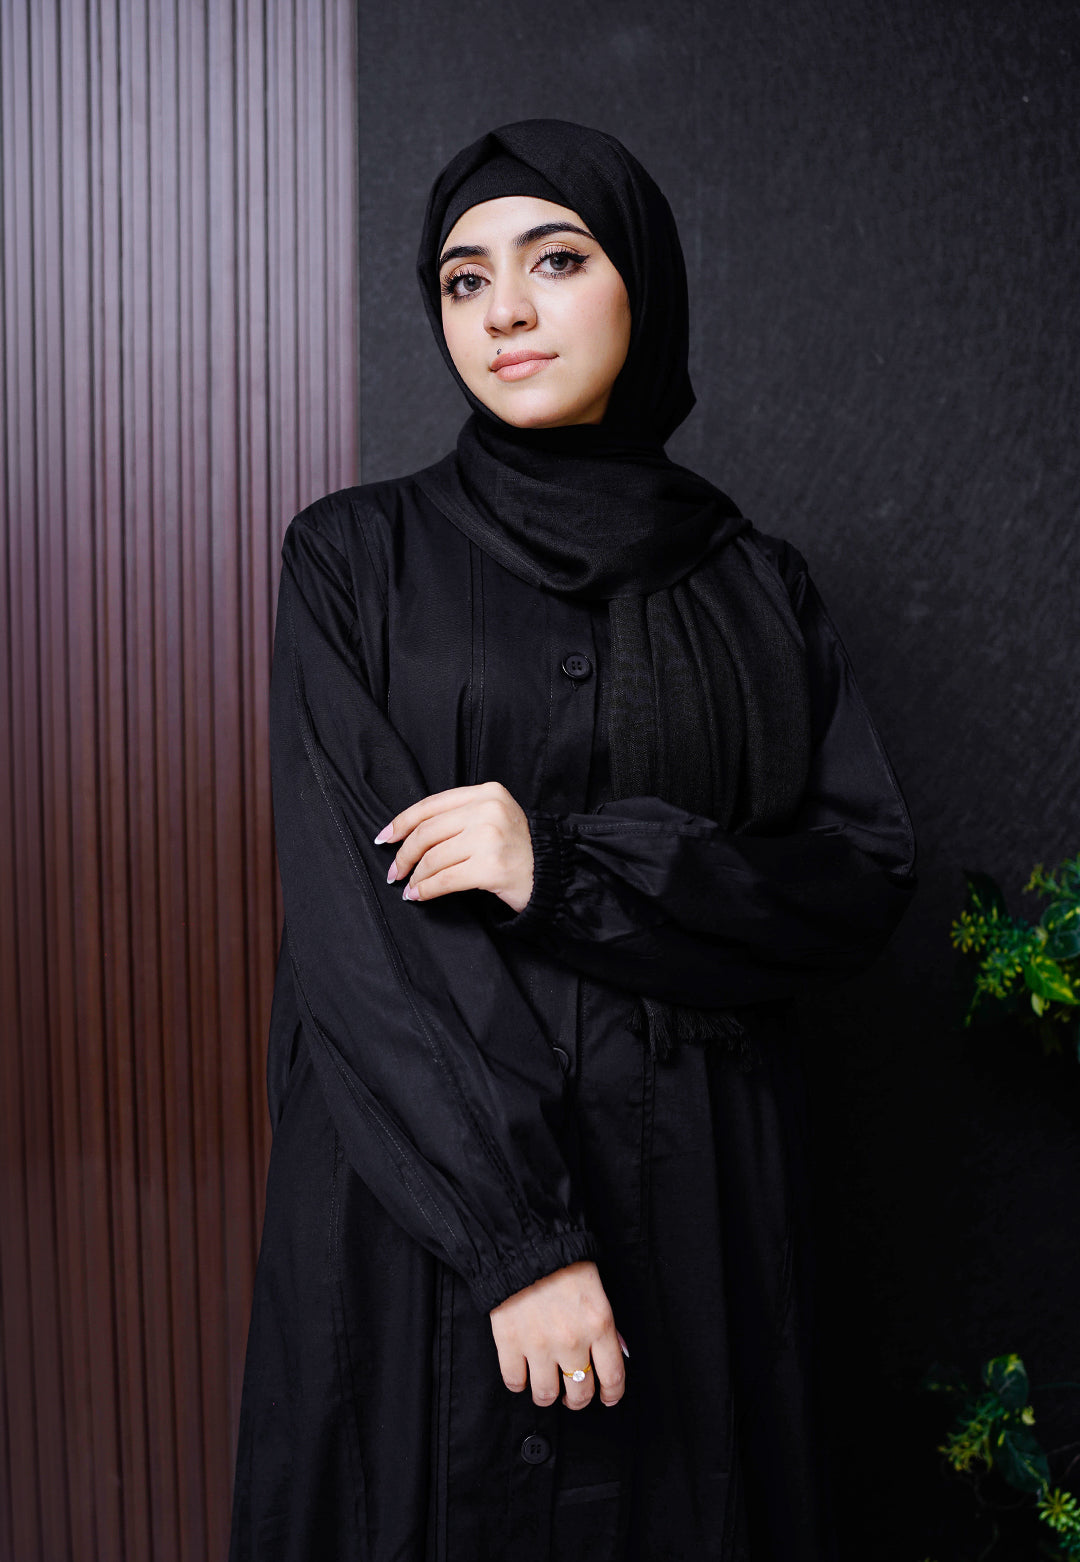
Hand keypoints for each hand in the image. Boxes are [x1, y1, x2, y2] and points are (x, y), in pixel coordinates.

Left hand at [374, 781, 534, 912]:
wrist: (555, 875)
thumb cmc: (520, 849)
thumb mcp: (494, 818)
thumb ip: (461, 816)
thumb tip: (409, 833)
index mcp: (487, 793)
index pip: (432, 804)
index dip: (402, 822)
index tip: (385, 837)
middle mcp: (488, 810)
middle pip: (428, 832)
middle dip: (404, 854)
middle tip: (394, 871)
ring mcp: (490, 838)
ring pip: (433, 857)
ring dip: (415, 876)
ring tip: (409, 887)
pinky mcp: (491, 867)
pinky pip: (444, 880)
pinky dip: (426, 889)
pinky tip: (419, 895)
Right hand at [489, 1261, 626, 1411]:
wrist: (524, 1243)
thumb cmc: (563, 1263)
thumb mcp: (597, 1290)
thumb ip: (605, 1327)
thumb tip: (614, 1354)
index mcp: (599, 1325)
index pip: (612, 1377)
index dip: (611, 1394)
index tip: (607, 1397)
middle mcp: (572, 1341)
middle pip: (579, 1392)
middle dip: (578, 1399)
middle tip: (573, 1394)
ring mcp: (539, 1345)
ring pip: (546, 1395)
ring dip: (548, 1395)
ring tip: (546, 1385)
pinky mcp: (509, 1342)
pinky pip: (514, 1382)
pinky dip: (518, 1382)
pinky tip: (522, 1372)